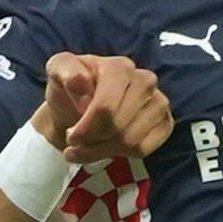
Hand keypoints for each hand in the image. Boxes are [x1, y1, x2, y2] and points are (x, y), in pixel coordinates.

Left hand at [35, 52, 174, 166]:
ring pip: (132, 141)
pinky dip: (121, 154)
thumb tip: (83, 86)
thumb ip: (64, 70)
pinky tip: (108, 148)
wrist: (77, 108)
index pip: (106, 108)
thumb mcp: (57, 71)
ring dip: (104, 150)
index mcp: (119, 67)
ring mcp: (158, 101)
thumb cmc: (69, 90)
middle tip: (77, 142)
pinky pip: (145, 149)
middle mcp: (145, 80)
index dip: (85, 128)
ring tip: (89, 146)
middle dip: (93, 141)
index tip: (70, 136)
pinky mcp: (164, 122)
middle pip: (119, 127)